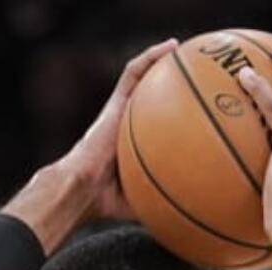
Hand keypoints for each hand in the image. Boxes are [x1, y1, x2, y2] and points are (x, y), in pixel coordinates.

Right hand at [7, 40, 176, 249]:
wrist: (80, 191)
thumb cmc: (102, 202)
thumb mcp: (138, 204)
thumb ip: (157, 204)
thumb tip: (180, 221)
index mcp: (129, 145)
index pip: (150, 124)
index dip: (168, 116)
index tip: (190, 113)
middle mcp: (124, 124)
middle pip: (147, 97)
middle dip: (168, 85)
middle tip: (192, 78)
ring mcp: (118, 112)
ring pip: (141, 78)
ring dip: (160, 62)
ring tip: (182, 52)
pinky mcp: (114, 104)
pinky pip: (133, 72)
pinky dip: (151, 57)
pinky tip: (172, 47)